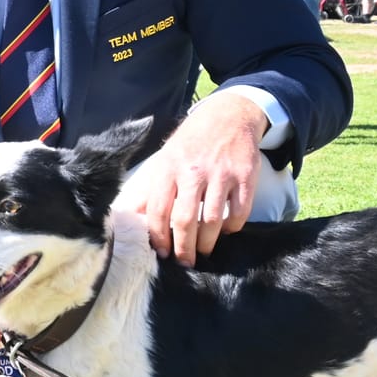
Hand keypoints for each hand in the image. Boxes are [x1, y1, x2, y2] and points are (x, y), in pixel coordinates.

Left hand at [117, 94, 268, 265]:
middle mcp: (193, 172)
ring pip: (212, 221)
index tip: (162, 253)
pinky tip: (226, 231)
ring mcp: (221, 174)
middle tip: (184, 262)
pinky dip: (232, 227)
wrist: (230, 114)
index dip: (159, 237)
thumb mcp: (165, 157)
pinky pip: (239, 212)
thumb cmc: (192, 141)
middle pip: (184, 221)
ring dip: (207, 243)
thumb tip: (131, 216)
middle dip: (183, 249)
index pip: (158, 210)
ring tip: (204, 251)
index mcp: (168, 168)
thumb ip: (151, 187)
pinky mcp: (246, 176)